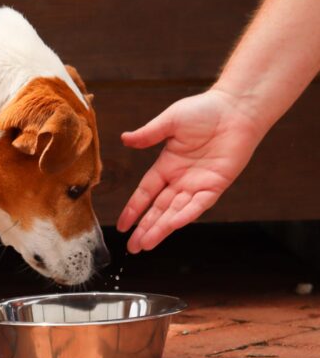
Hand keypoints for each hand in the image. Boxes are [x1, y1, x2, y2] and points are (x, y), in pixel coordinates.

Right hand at [117, 89, 263, 252]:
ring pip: (175, 212)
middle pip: (158, 209)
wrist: (235, 109)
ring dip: (161, 228)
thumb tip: (124, 140)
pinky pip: (198, 204)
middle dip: (145, 228)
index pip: (145, 193)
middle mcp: (180, 179)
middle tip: (133, 248)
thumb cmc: (204, 110)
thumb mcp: (170, 121)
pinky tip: (172, 226)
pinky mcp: (216, 184)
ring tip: (146, 244)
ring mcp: (197, 184)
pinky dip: (186, 215)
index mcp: (166, 165)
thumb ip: (148, 134)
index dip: (134, 209)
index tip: (122, 226)